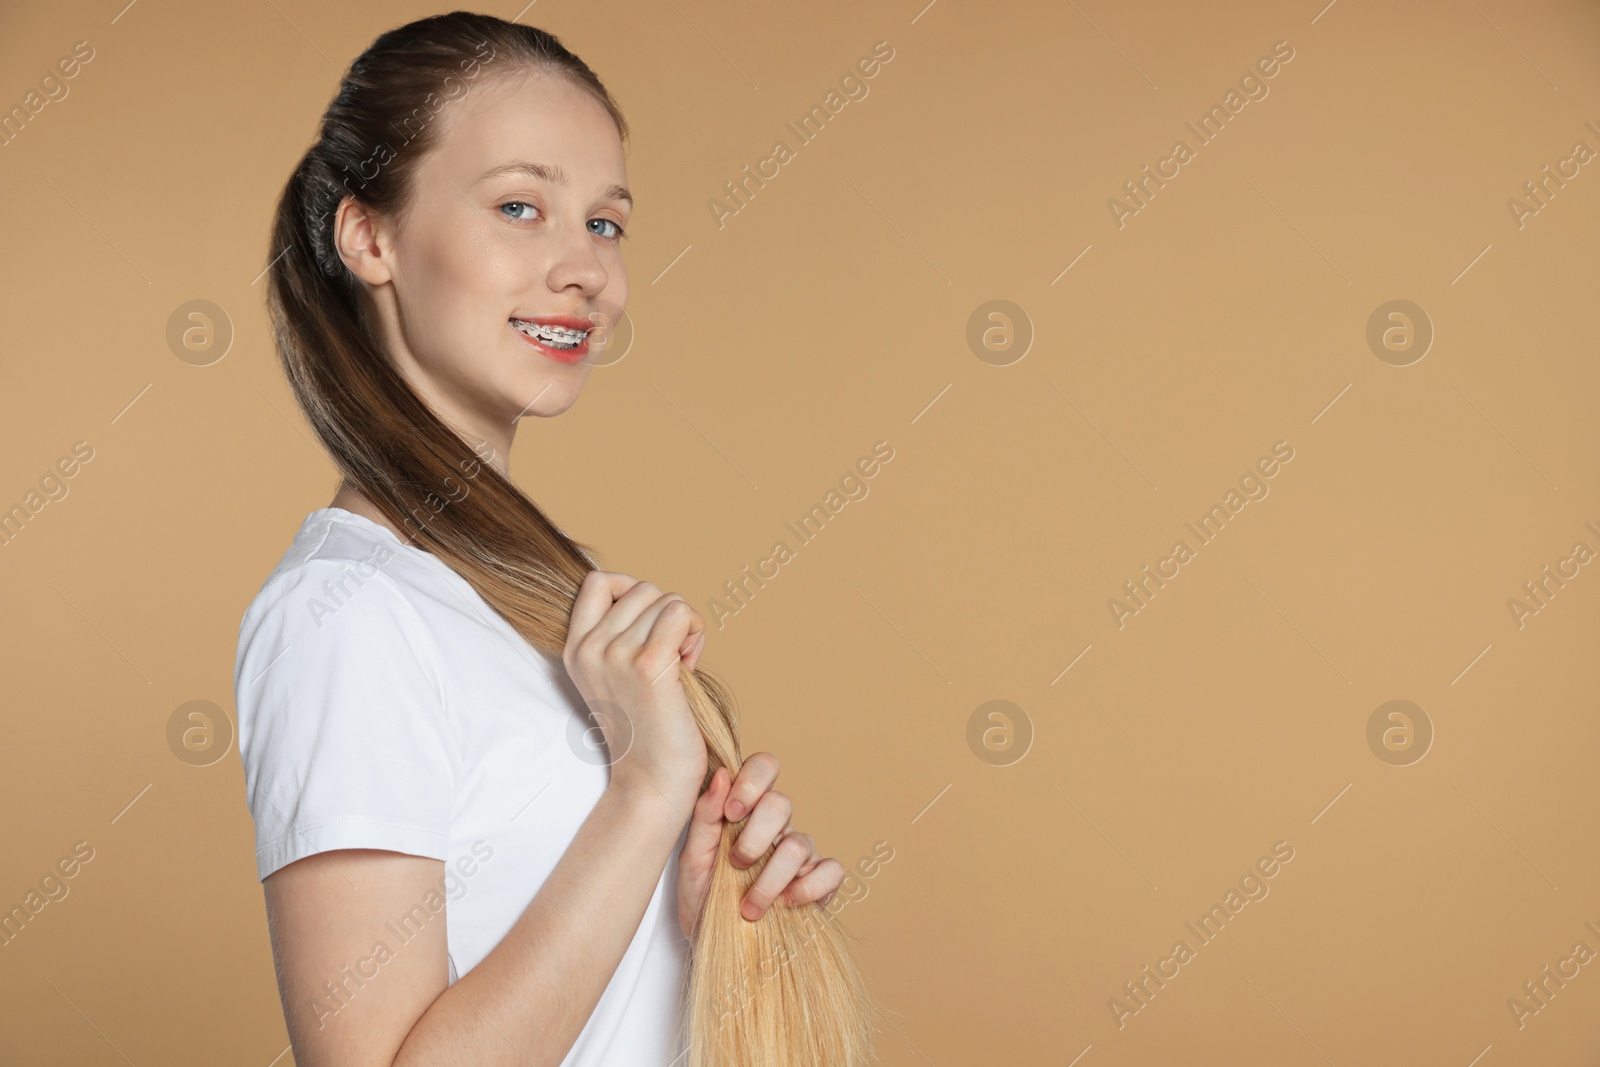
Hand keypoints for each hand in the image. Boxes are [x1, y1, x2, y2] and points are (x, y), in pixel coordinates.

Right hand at [563, 570, 708, 809]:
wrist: (653, 780)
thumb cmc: (647, 727)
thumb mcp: (614, 674)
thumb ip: (619, 634)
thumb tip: (654, 597)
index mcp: (575, 649)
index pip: (598, 581)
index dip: (632, 590)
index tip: (648, 625)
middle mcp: (589, 648)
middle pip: (642, 588)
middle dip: (667, 614)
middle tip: (672, 654)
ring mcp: (615, 654)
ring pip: (667, 599)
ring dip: (686, 626)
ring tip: (681, 663)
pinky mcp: (648, 664)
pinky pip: (682, 614)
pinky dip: (695, 632)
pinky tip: (690, 664)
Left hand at [677, 752, 845, 940]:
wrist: (714, 946)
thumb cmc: (702, 899)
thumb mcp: (692, 860)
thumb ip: (704, 817)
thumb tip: (722, 775)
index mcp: (747, 810)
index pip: (763, 768)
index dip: (752, 782)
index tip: (731, 813)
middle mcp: (777, 826)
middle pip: (781, 803)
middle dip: (755, 837)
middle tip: (737, 864)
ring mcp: (801, 854)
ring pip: (799, 844)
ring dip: (771, 879)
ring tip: (749, 907)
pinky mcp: (820, 884)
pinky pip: (832, 871)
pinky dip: (810, 888)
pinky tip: (787, 904)